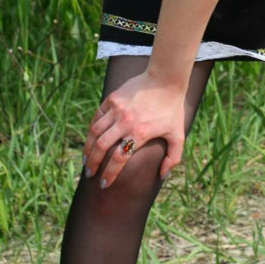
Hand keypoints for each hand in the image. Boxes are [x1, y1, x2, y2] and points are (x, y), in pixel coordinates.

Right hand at [82, 70, 185, 187]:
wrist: (166, 79)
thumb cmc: (173, 108)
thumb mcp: (178, 134)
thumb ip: (173, 157)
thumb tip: (162, 176)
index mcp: (139, 133)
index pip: (118, 159)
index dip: (109, 174)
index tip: (104, 184)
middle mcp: (125, 122)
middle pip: (101, 147)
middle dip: (92, 164)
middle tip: (89, 173)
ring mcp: (117, 109)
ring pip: (95, 132)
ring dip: (88, 147)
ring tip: (86, 158)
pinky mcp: (113, 98)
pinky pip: (98, 116)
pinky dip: (92, 128)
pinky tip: (91, 137)